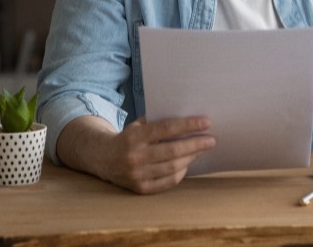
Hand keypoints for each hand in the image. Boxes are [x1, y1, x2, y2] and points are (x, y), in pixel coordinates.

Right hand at [58, 115, 215, 194]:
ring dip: (190, 157)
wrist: (102, 158)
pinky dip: (180, 173)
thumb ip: (159, 123)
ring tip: (200, 150)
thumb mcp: (138, 125)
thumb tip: (189, 122)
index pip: (166, 129)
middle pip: (173, 151)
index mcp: (134, 137)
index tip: (206, 122)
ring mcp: (136, 175)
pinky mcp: (140, 189)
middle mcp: (134, 157)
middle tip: (211, 139)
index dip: (188, 125)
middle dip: (196, 144)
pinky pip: (167, 182)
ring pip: (172, 167)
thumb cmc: (127, 137)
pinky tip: (186, 163)